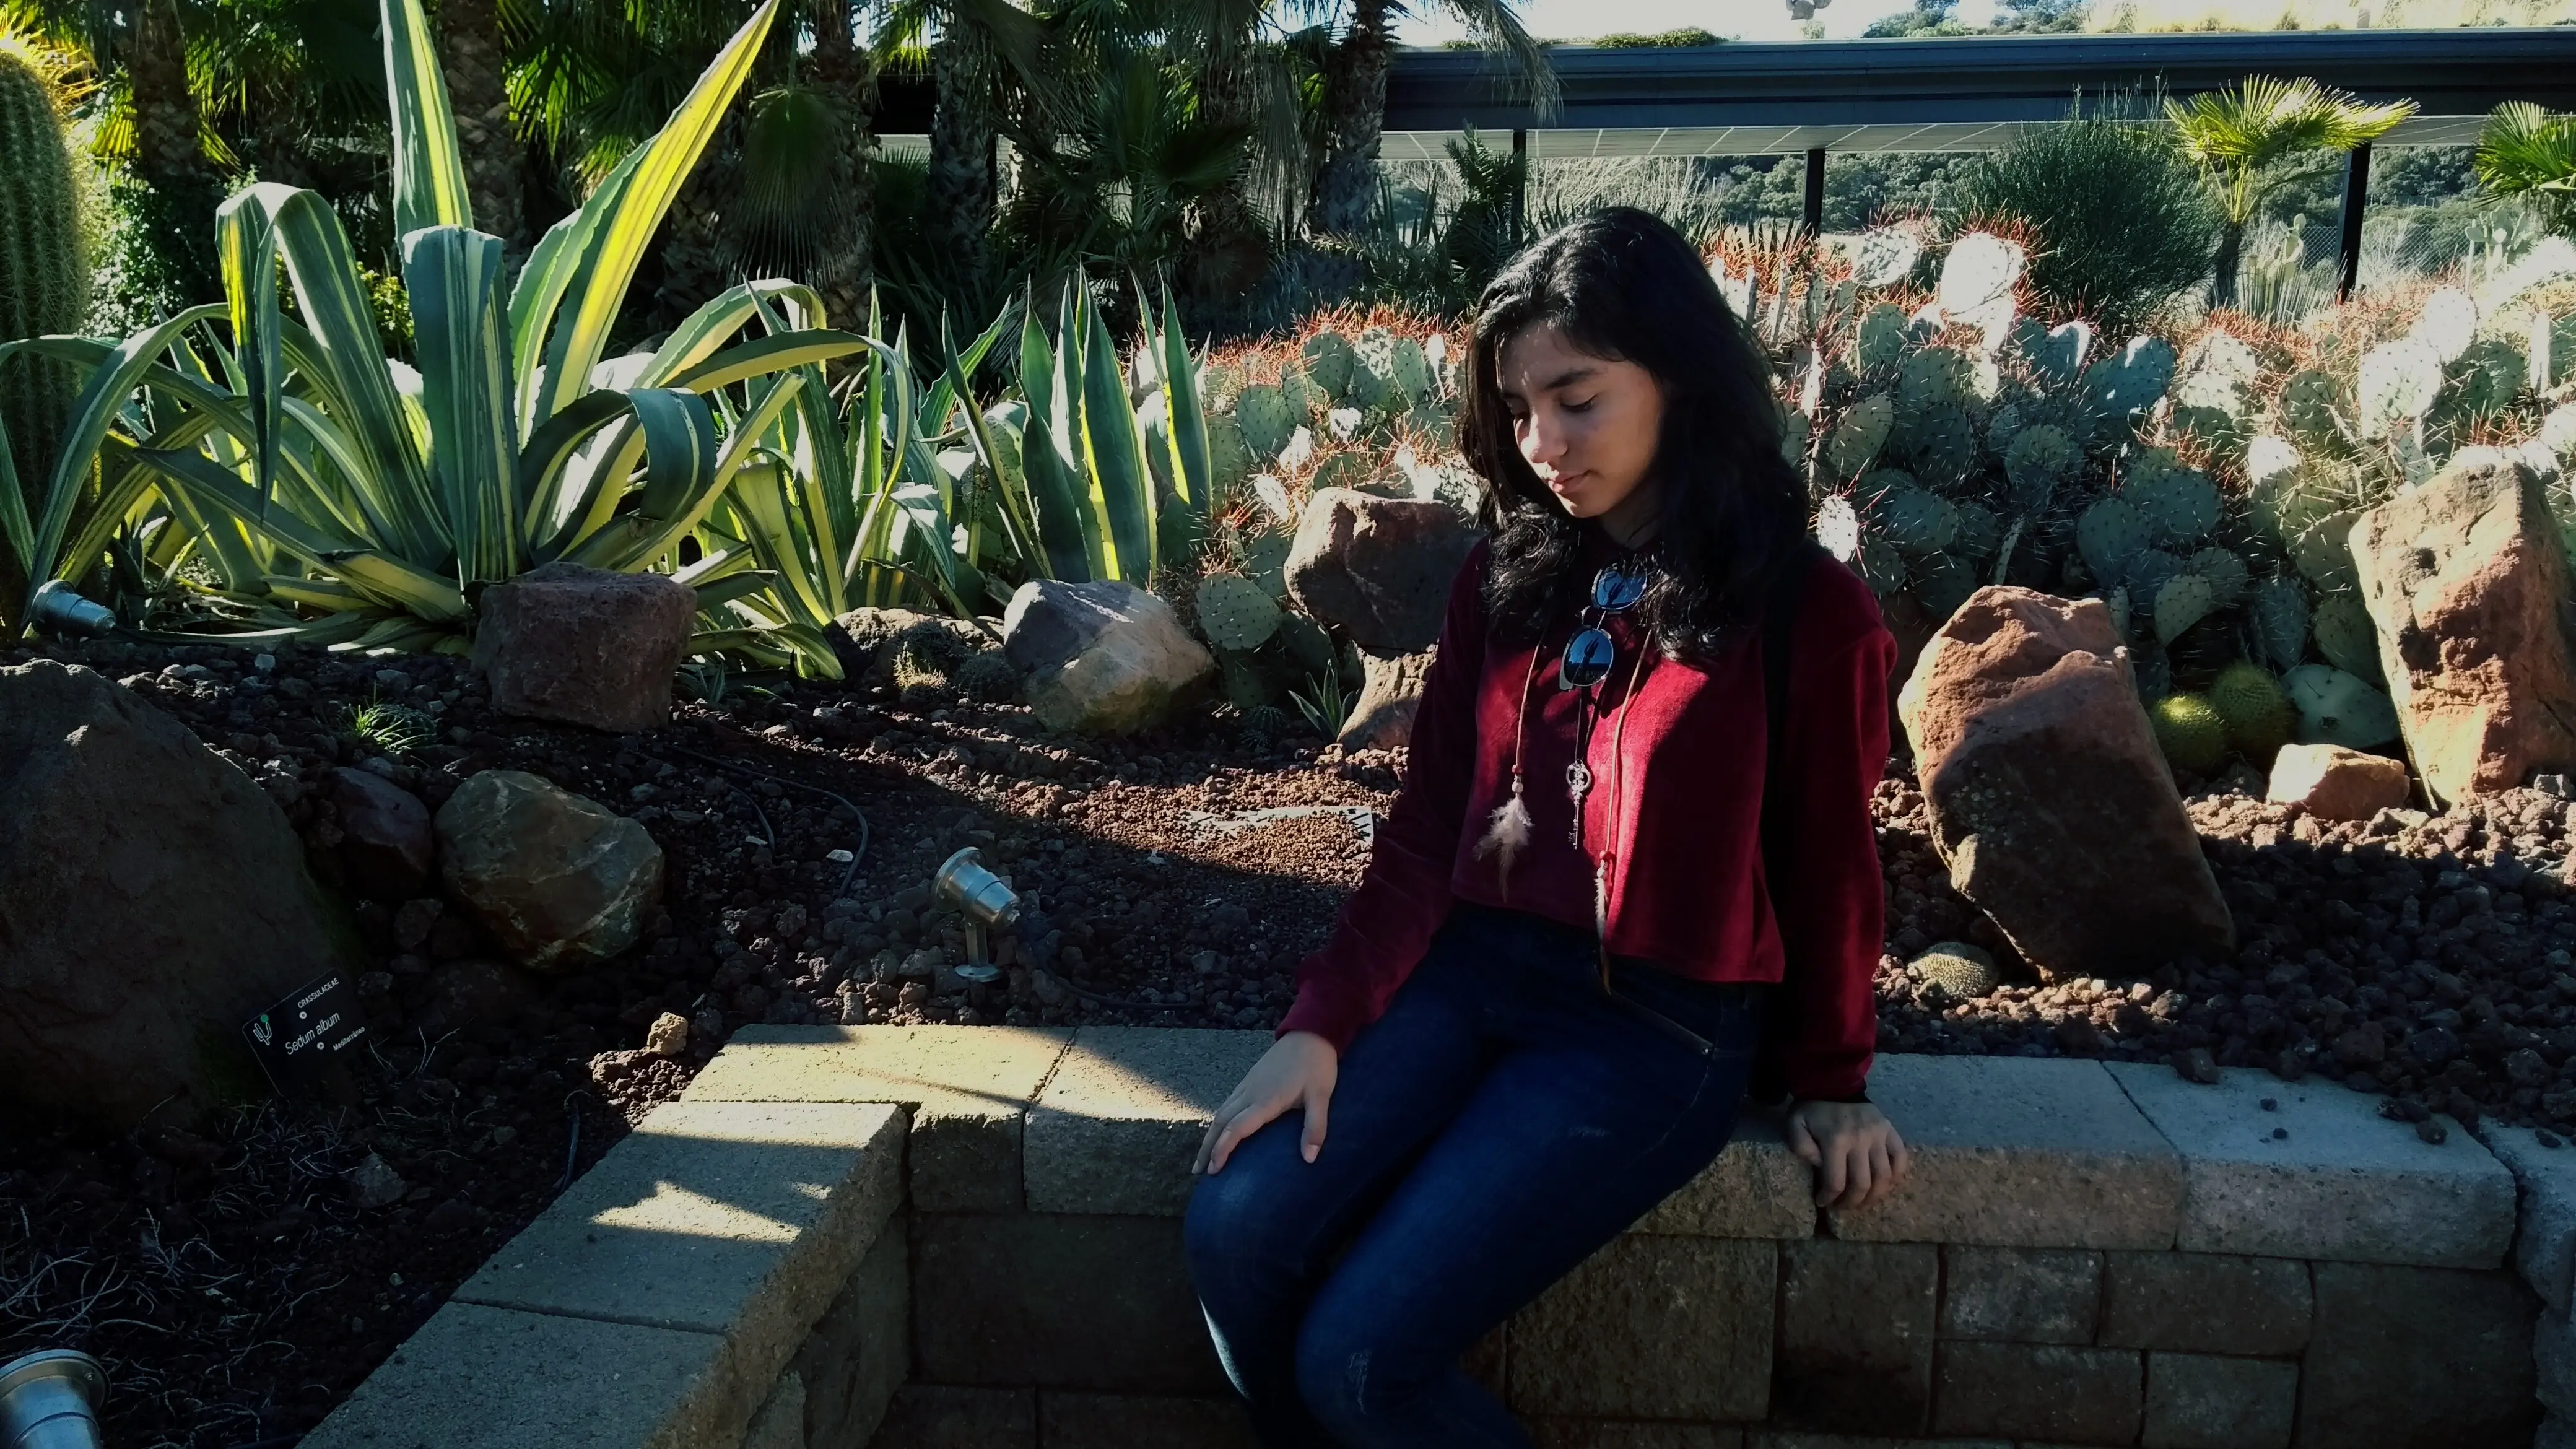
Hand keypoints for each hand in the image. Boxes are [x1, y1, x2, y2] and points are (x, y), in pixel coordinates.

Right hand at [1194, 1031, 1337, 1175]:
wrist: (1310, 1033)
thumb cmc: (1316, 1066)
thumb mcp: (1321, 1097)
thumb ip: (1315, 1127)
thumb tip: (1309, 1159)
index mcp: (1265, 1100)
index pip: (1236, 1128)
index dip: (1223, 1150)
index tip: (1214, 1170)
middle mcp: (1249, 1093)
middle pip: (1220, 1123)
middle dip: (1207, 1148)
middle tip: (1199, 1172)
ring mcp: (1246, 1086)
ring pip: (1220, 1113)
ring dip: (1210, 1136)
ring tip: (1203, 1158)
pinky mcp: (1249, 1081)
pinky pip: (1226, 1104)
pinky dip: (1218, 1122)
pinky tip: (1219, 1131)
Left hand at [1787, 1099, 1910, 1211]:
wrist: (1834, 1084)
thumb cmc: (1813, 1110)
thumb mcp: (1796, 1124)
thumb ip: (1801, 1147)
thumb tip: (1821, 1167)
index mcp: (1835, 1139)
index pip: (1836, 1181)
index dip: (1830, 1198)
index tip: (1824, 1203)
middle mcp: (1860, 1139)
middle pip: (1862, 1184)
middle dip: (1852, 1202)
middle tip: (1844, 1207)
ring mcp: (1879, 1135)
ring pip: (1884, 1176)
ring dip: (1875, 1196)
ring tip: (1863, 1202)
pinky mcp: (1891, 1131)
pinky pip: (1901, 1159)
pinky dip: (1896, 1177)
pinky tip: (1885, 1186)